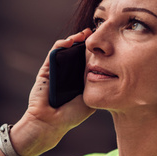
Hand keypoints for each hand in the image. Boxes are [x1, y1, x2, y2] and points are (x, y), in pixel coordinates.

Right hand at [14, 29, 95, 155]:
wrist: (51, 123)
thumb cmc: (71, 115)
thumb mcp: (90, 99)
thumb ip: (97, 86)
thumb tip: (111, 72)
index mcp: (78, 81)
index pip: (86, 61)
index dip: (94, 51)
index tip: (105, 43)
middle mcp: (67, 74)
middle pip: (76, 53)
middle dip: (85, 42)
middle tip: (95, 32)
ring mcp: (56, 71)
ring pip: (65, 50)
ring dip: (74, 39)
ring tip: (85, 34)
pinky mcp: (46, 70)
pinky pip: (53, 54)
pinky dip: (61, 45)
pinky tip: (70, 41)